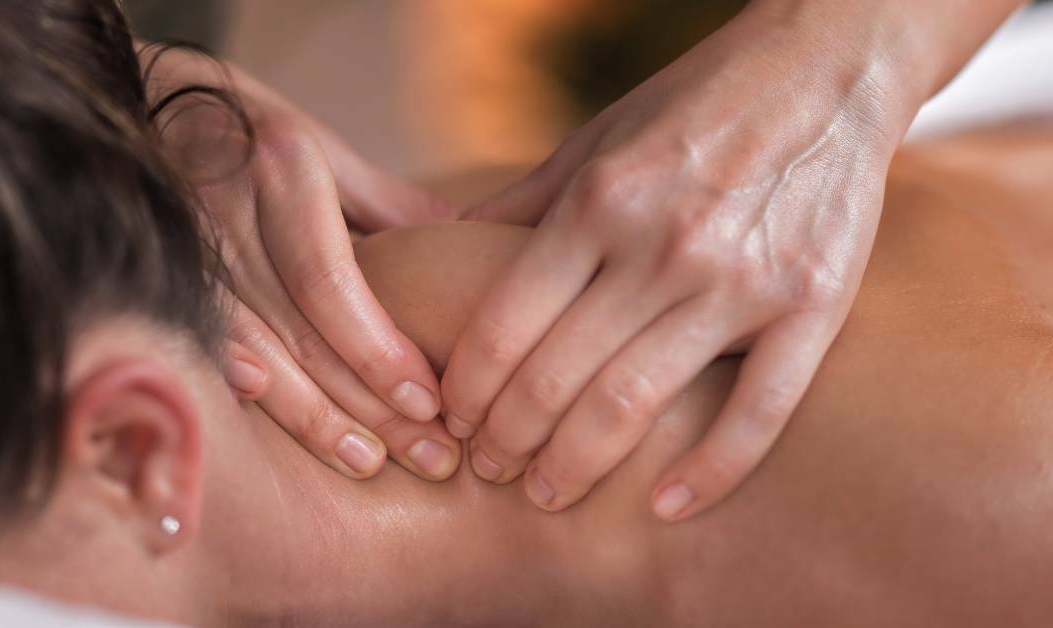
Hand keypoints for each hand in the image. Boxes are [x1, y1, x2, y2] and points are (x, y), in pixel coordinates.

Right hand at [144, 44, 461, 480]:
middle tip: (430, 456)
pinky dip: (242, 387)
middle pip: (302, 331)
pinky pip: (203, 345)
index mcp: (281, 169)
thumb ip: (389, 206)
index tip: (431, 402)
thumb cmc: (249, 126)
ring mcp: (186, 248)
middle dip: (369, 404)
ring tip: (370, 463)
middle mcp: (227, 212)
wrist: (140, 98)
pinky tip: (279, 430)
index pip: (330, 283)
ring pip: (255, 353)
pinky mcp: (159, 276)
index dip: (379, 350)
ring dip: (315, 418)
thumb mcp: (323, 146)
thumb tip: (466, 244)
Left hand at [441, 5, 912, 517]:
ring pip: (636, 402)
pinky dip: (710, 471)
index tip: (452, 421)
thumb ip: (523, 203)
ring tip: (545, 494)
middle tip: (486, 469)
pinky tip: (667, 508)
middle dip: (506, 438)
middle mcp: (664, 244)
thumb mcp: (596, 139)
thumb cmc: (694, 107)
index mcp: (601, 201)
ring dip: (576, 464)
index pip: (505, 322)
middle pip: (557, 377)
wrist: (827, 70)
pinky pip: (758, 410)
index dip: (467, 387)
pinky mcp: (812, 306)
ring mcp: (741, 279)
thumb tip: (443, 247)